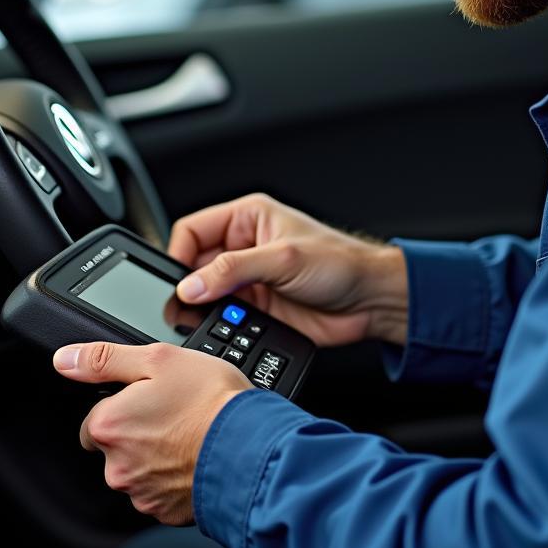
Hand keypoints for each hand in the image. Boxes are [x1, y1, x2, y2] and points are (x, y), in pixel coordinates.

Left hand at [52, 341, 249, 524]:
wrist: (250, 446)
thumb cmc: (210, 400)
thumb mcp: (159, 359)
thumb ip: (106, 359)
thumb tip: (66, 358)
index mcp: (109, 425)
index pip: (96, 416)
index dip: (124, 403)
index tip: (151, 398)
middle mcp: (117, 465)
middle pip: (117, 445)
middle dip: (139, 431)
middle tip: (176, 413)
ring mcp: (141, 493)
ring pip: (139, 469)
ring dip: (157, 455)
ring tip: (191, 434)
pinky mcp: (164, 513)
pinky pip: (161, 492)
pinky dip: (174, 477)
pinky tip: (197, 457)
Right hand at [169, 193, 407, 345]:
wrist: (370, 300)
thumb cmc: (341, 262)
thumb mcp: (283, 258)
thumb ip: (233, 270)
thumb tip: (191, 285)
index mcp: (248, 219)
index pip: (193, 230)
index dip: (178, 254)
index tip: (177, 282)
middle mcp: (244, 247)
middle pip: (193, 264)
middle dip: (187, 285)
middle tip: (186, 305)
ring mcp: (249, 279)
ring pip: (205, 294)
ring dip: (202, 308)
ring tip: (204, 319)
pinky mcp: (256, 309)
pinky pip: (223, 318)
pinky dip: (218, 326)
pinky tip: (225, 329)